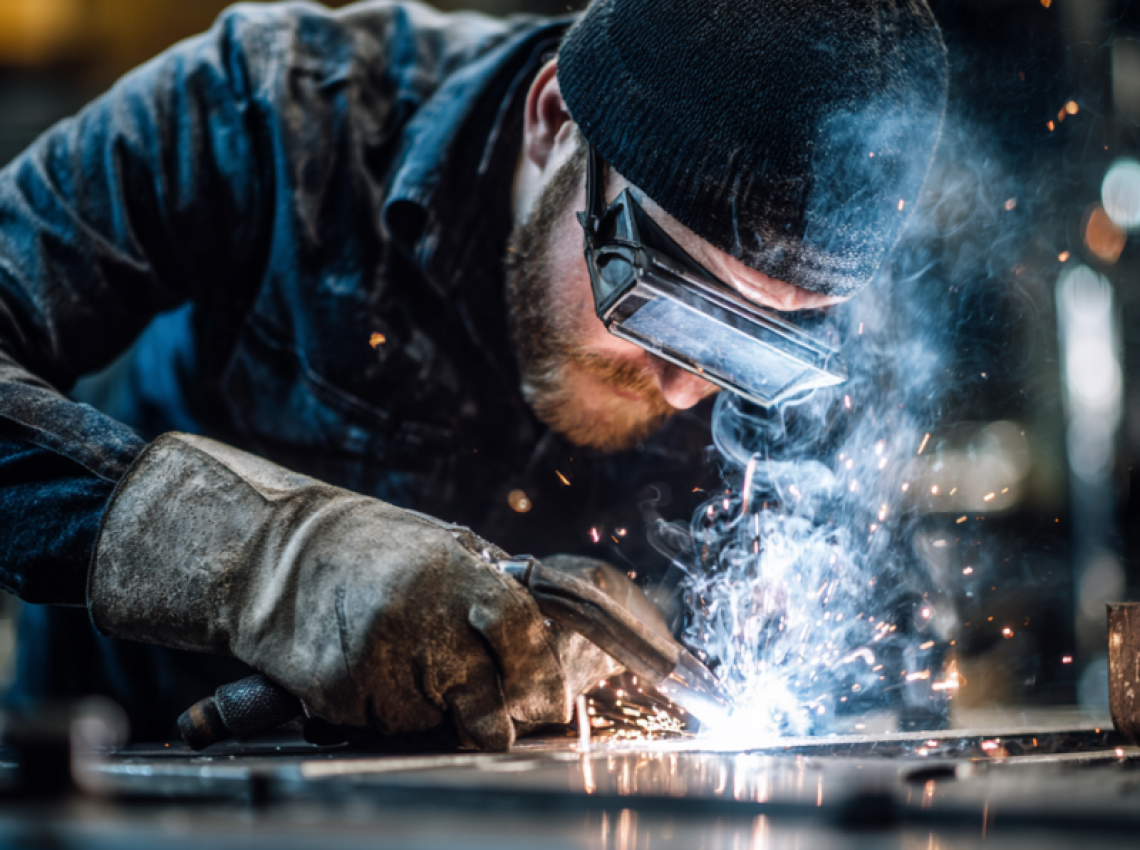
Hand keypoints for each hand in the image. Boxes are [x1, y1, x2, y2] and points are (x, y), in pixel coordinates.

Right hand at [89, 433, 570, 749]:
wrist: (273, 556)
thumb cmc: (370, 549)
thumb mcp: (442, 544)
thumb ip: (491, 587)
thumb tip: (545, 640)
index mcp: (451, 569)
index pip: (518, 629)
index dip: (541, 673)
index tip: (550, 702)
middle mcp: (416, 612)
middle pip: (481, 693)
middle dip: (496, 716)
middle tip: (497, 719)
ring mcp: (374, 654)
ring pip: (433, 718)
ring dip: (436, 711)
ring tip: (413, 668)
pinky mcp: (337, 689)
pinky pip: (386, 726)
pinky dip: (392, 713)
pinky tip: (376, 674)